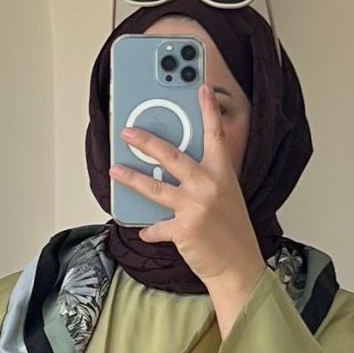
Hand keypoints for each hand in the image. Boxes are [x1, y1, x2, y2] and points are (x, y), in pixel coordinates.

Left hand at [109, 83, 265, 290]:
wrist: (238, 265)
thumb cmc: (231, 230)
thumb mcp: (225, 195)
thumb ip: (204, 178)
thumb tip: (172, 167)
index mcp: (222, 173)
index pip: (215, 135)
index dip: (208, 109)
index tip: (200, 87)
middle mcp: (209, 185)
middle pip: (172, 156)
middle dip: (146, 142)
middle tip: (128, 132)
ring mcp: (196, 207)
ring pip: (155, 187)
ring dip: (131, 178)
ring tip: (115, 170)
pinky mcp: (183, 229)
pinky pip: (157, 226)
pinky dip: (149, 229)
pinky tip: (144, 230)